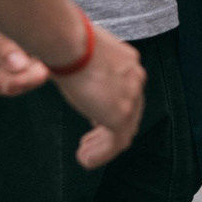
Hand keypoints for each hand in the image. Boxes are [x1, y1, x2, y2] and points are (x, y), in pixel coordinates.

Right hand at [52, 25, 146, 168]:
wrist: (70, 44)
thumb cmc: (66, 43)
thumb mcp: (81, 54)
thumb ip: (86, 68)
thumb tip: (75, 74)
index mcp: (127, 63)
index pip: (126, 91)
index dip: (110, 108)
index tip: (93, 120)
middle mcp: (135, 78)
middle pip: (129, 112)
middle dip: (108, 129)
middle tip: (90, 140)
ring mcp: (131, 98)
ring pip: (123, 130)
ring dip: (103, 145)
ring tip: (85, 154)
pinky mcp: (120, 115)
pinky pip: (115, 143)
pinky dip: (101, 155)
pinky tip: (85, 159)